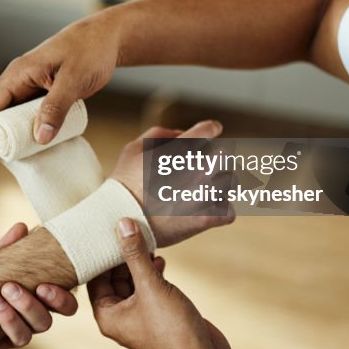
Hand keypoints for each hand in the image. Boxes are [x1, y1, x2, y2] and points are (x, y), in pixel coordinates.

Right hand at [0, 12, 121, 165]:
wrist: (106, 38)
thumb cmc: (90, 51)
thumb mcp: (74, 80)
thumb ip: (56, 107)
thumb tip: (40, 138)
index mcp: (18, 74)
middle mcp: (19, 81)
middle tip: (8, 162)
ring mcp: (31, 87)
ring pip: (12, 116)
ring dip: (14, 137)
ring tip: (22, 159)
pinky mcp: (43, 93)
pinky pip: (29, 115)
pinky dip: (30, 130)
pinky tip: (39, 145)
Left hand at [0, 223, 78, 348]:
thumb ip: (6, 249)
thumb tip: (20, 228)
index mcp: (39, 300)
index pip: (65, 306)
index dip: (60, 300)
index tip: (43, 287)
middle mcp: (30, 321)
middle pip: (43, 323)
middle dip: (28, 305)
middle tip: (8, 287)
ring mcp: (9, 337)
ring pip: (22, 339)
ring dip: (8, 320)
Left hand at [89, 220, 265, 348]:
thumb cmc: (173, 330)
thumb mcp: (150, 286)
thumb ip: (135, 255)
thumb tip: (122, 225)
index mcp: (107, 315)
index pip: (94, 277)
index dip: (101, 254)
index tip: (107, 230)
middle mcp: (120, 317)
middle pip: (113, 278)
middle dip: (122, 256)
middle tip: (130, 231)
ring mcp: (139, 317)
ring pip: (133, 281)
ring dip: (139, 263)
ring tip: (148, 244)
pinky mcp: (158, 315)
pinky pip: (148, 289)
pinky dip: (152, 274)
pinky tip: (161, 261)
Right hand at [110, 121, 234, 246]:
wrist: (117, 220)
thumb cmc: (123, 183)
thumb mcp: (132, 149)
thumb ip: (158, 134)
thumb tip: (181, 133)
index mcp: (181, 150)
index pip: (210, 129)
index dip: (210, 129)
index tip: (211, 133)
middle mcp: (197, 169)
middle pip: (225, 154)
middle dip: (215, 158)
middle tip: (205, 167)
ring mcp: (204, 194)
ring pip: (231, 183)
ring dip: (221, 185)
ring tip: (205, 191)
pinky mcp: (206, 219)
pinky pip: (228, 212)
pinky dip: (220, 212)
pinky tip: (207, 211)